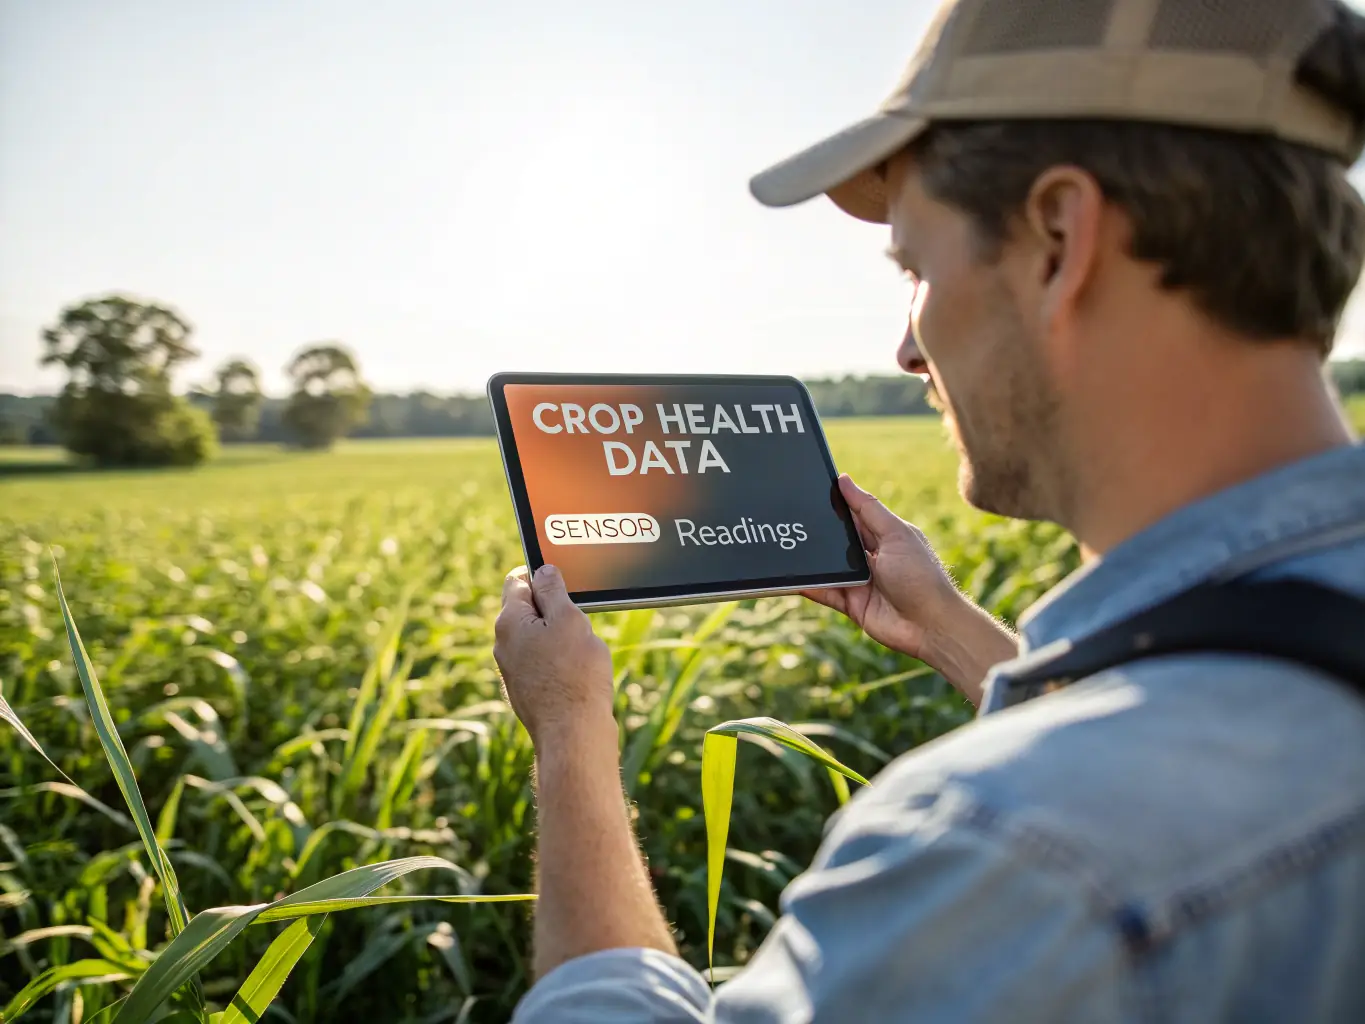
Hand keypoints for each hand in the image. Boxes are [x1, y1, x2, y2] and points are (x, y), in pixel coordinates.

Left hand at [494, 564, 614, 746]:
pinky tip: (580, 672)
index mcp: (509, 622)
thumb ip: (554, 591)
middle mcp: (504, 645)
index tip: (564, 580)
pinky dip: (559, 660)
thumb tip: (543, 570)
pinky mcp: (526, 691)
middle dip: (554, 609)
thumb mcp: (569, 620)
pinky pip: (542, 663)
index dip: (541, 575)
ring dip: (559, 636)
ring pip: (537, 638)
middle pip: (527, 610)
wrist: (572, 734)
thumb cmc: (575, 675)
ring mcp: (513, 670)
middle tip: (580, 617)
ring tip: (584, 649)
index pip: (518, 581)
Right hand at [804, 475, 1015, 703]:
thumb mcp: (895, 534)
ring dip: (812, 560)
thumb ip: (867, 508)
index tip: (809, 489)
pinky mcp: (851, 603)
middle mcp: (871, 557)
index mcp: (884, 536)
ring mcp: (860, 581)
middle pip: (837, 540)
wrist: (930, 625)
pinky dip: (810, 586)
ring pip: (828, 567)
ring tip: (787, 547)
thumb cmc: (921, 576)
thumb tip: (844, 479)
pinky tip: (792, 578)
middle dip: (818, 532)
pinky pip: (825, 592)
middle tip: (790, 519)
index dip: (835, 503)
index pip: (854, 514)